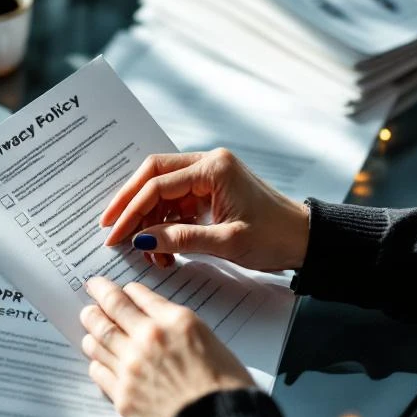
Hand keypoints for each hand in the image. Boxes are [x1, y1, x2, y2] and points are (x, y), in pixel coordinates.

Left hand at [80, 276, 253, 416]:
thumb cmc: (226, 389)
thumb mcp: (211, 343)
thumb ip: (179, 329)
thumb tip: (159, 325)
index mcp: (176, 321)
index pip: (139, 295)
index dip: (126, 290)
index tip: (119, 288)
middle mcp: (149, 338)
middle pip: (112, 310)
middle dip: (99, 299)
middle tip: (92, 291)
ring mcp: (131, 367)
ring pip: (99, 339)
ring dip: (92, 328)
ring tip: (89, 321)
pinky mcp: (122, 395)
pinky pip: (98, 370)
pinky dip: (96, 360)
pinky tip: (96, 358)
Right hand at [101, 148, 309, 272]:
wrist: (305, 240)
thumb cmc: (275, 237)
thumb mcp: (227, 242)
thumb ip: (181, 239)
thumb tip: (142, 239)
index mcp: (213, 168)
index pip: (158, 185)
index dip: (131, 210)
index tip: (114, 233)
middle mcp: (208, 164)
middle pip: (153, 176)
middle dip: (130, 204)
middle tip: (111, 229)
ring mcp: (208, 176)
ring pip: (161, 191)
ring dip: (149, 220)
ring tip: (148, 252)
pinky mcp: (209, 191)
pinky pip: (175, 203)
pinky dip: (164, 225)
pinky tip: (163, 249)